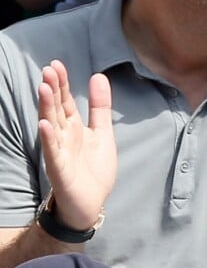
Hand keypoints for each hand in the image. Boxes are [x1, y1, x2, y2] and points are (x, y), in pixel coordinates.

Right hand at [38, 60, 116, 230]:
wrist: (92, 203)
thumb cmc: (94, 168)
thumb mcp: (102, 132)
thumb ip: (100, 106)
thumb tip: (98, 76)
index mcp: (74, 127)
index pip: (65, 101)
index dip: (62, 83)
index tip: (56, 64)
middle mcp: (63, 136)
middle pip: (56, 109)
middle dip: (53, 89)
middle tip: (48, 69)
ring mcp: (60, 152)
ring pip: (52, 126)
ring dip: (47, 107)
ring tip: (44, 87)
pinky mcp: (60, 170)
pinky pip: (53, 152)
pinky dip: (49, 138)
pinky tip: (45, 124)